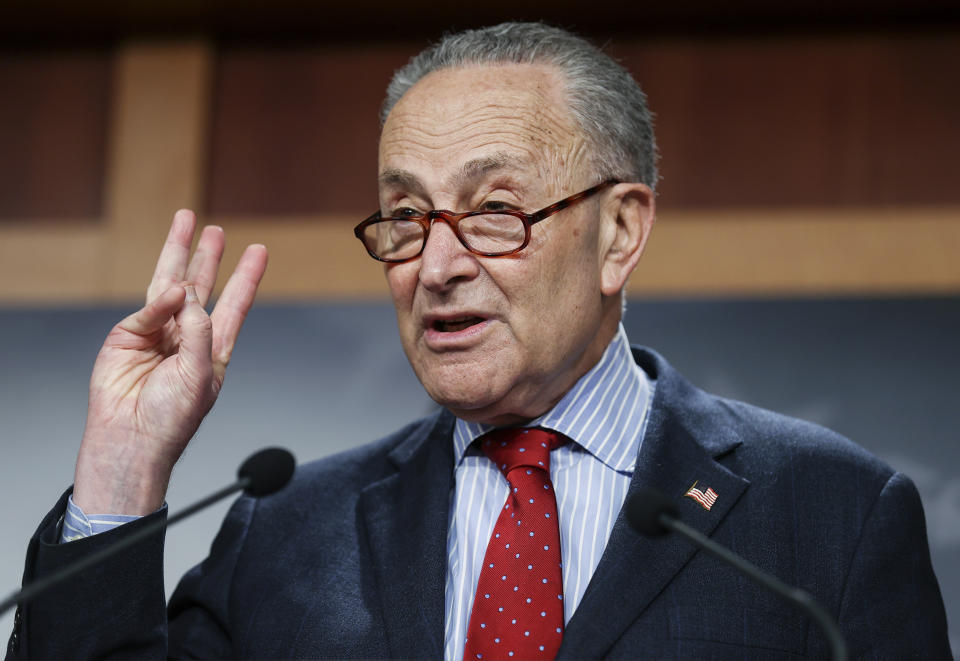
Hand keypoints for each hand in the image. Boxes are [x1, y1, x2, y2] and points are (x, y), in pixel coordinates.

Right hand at [72, 210, 267, 514]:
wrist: (129, 439)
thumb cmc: (170, 419)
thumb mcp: (200, 374)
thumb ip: (198, 331)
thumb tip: (186, 294)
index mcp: (213, 349)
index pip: (235, 304)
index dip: (247, 278)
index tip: (259, 252)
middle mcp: (187, 337)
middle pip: (202, 287)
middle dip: (209, 257)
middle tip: (216, 231)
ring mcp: (157, 333)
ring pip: (170, 285)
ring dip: (179, 254)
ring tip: (187, 223)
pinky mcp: (129, 335)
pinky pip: (149, 308)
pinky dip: (160, 300)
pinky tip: (171, 293)